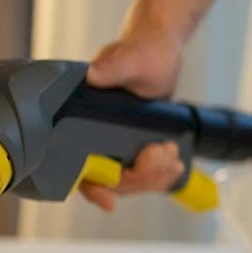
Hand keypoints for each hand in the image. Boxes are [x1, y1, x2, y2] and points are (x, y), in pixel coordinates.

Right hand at [79, 22, 186, 211]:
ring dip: (154, 176)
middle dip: (141, 175)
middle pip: (111, 180)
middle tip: (163, 151)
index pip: (78, 166)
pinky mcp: (131, 147)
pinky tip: (174, 165)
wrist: (160, 52)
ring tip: (172, 155)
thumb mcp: (130, 59)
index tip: (107, 201)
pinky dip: (158, 174)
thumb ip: (113, 66)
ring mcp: (113, 145)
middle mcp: (93, 137)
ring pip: (129, 181)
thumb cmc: (142, 51)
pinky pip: (141, 173)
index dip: (91, 187)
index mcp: (79, 119)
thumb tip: (94, 74)